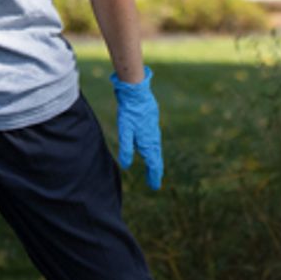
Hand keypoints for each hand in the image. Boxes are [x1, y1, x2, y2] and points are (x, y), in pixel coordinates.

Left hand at [111, 66, 162, 189]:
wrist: (137, 92)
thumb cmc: (130, 112)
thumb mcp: (125, 131)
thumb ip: (126, 148)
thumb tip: (126, 166)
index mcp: (148, 142)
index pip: (154, 164)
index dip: (154, 176)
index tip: (154, 187)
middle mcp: (153, 138)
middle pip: (156, 158)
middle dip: (155, 171)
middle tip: (154, 183)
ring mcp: (153, 130)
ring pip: (155, 149)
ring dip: (154, 160)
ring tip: (153, 167)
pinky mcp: (151, 122)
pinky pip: (154, 140)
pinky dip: (153, 149)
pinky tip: (149, 147)